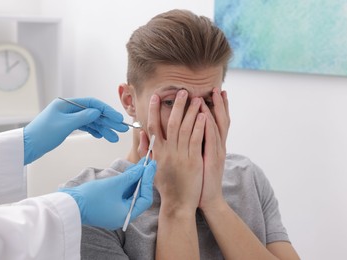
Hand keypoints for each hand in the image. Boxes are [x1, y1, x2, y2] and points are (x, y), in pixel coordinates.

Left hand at [24, 97, 127, 163]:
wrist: (28, 146)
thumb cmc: (43, 134)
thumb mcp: (65, 124)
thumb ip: (83, 117)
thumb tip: (98, 112)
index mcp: (67, 104)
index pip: (92, 104)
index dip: (107, 111)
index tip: (118, 118)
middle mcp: (69, 109)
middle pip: (93, 113)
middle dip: (108, 121)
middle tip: (121, 129)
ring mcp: (69, 118)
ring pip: (91, 122)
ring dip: (103, 129)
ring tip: (114, 138)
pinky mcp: (67, 126)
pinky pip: (85, 127)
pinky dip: (94, 131)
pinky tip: (101, 136)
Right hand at [59, 158, 156, 229]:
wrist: (68, 205)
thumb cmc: (90, 198)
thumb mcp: (114, 184)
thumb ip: (130, 176)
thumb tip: (142, 169)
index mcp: (126, 215)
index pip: (144, 198)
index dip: (148, 181)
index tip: (150, 166)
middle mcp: (122, 216)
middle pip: (139, 196)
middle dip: (143, 179)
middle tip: (148, 164)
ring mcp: (115, 211)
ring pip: (130, 194)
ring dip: (135, 180)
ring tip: (140, 165)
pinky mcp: (108, 206)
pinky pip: (122, 195)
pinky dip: (127, 184)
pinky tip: (130, 172)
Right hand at [148, 90, 204, 211]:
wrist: (177, 204)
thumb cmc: (166, 187)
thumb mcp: (152, 168)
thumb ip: (148, 150)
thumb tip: (142, 135)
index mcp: (158, 152)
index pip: (153, 126)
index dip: (155, 110)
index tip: (157, 97)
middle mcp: (168, 151)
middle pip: (171, 123)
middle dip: (177, 105)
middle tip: (182, 91)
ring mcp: (180, 156)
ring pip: (185, 128)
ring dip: (191, 112)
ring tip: (197, 98)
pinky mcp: (193, 161)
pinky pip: (196, 140)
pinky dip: (200, 126)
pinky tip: (204, 115)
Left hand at [199, 89, 229, 211]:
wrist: (206, 198)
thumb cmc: (199, 178)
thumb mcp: (198, 158)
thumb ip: (195, 144)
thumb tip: (187, 132)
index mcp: (214, 145)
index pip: (217, 122)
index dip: (217, 107)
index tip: (214, 92)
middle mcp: (218, 145)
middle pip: (221, 120)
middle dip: (219, 104)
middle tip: (216, 88)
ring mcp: (217, 151)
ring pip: (216, 126)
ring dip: (213, 110)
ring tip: (211, 95)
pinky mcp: (212, 158)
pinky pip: (210, 139)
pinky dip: (208, 126)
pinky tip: (205, 115)